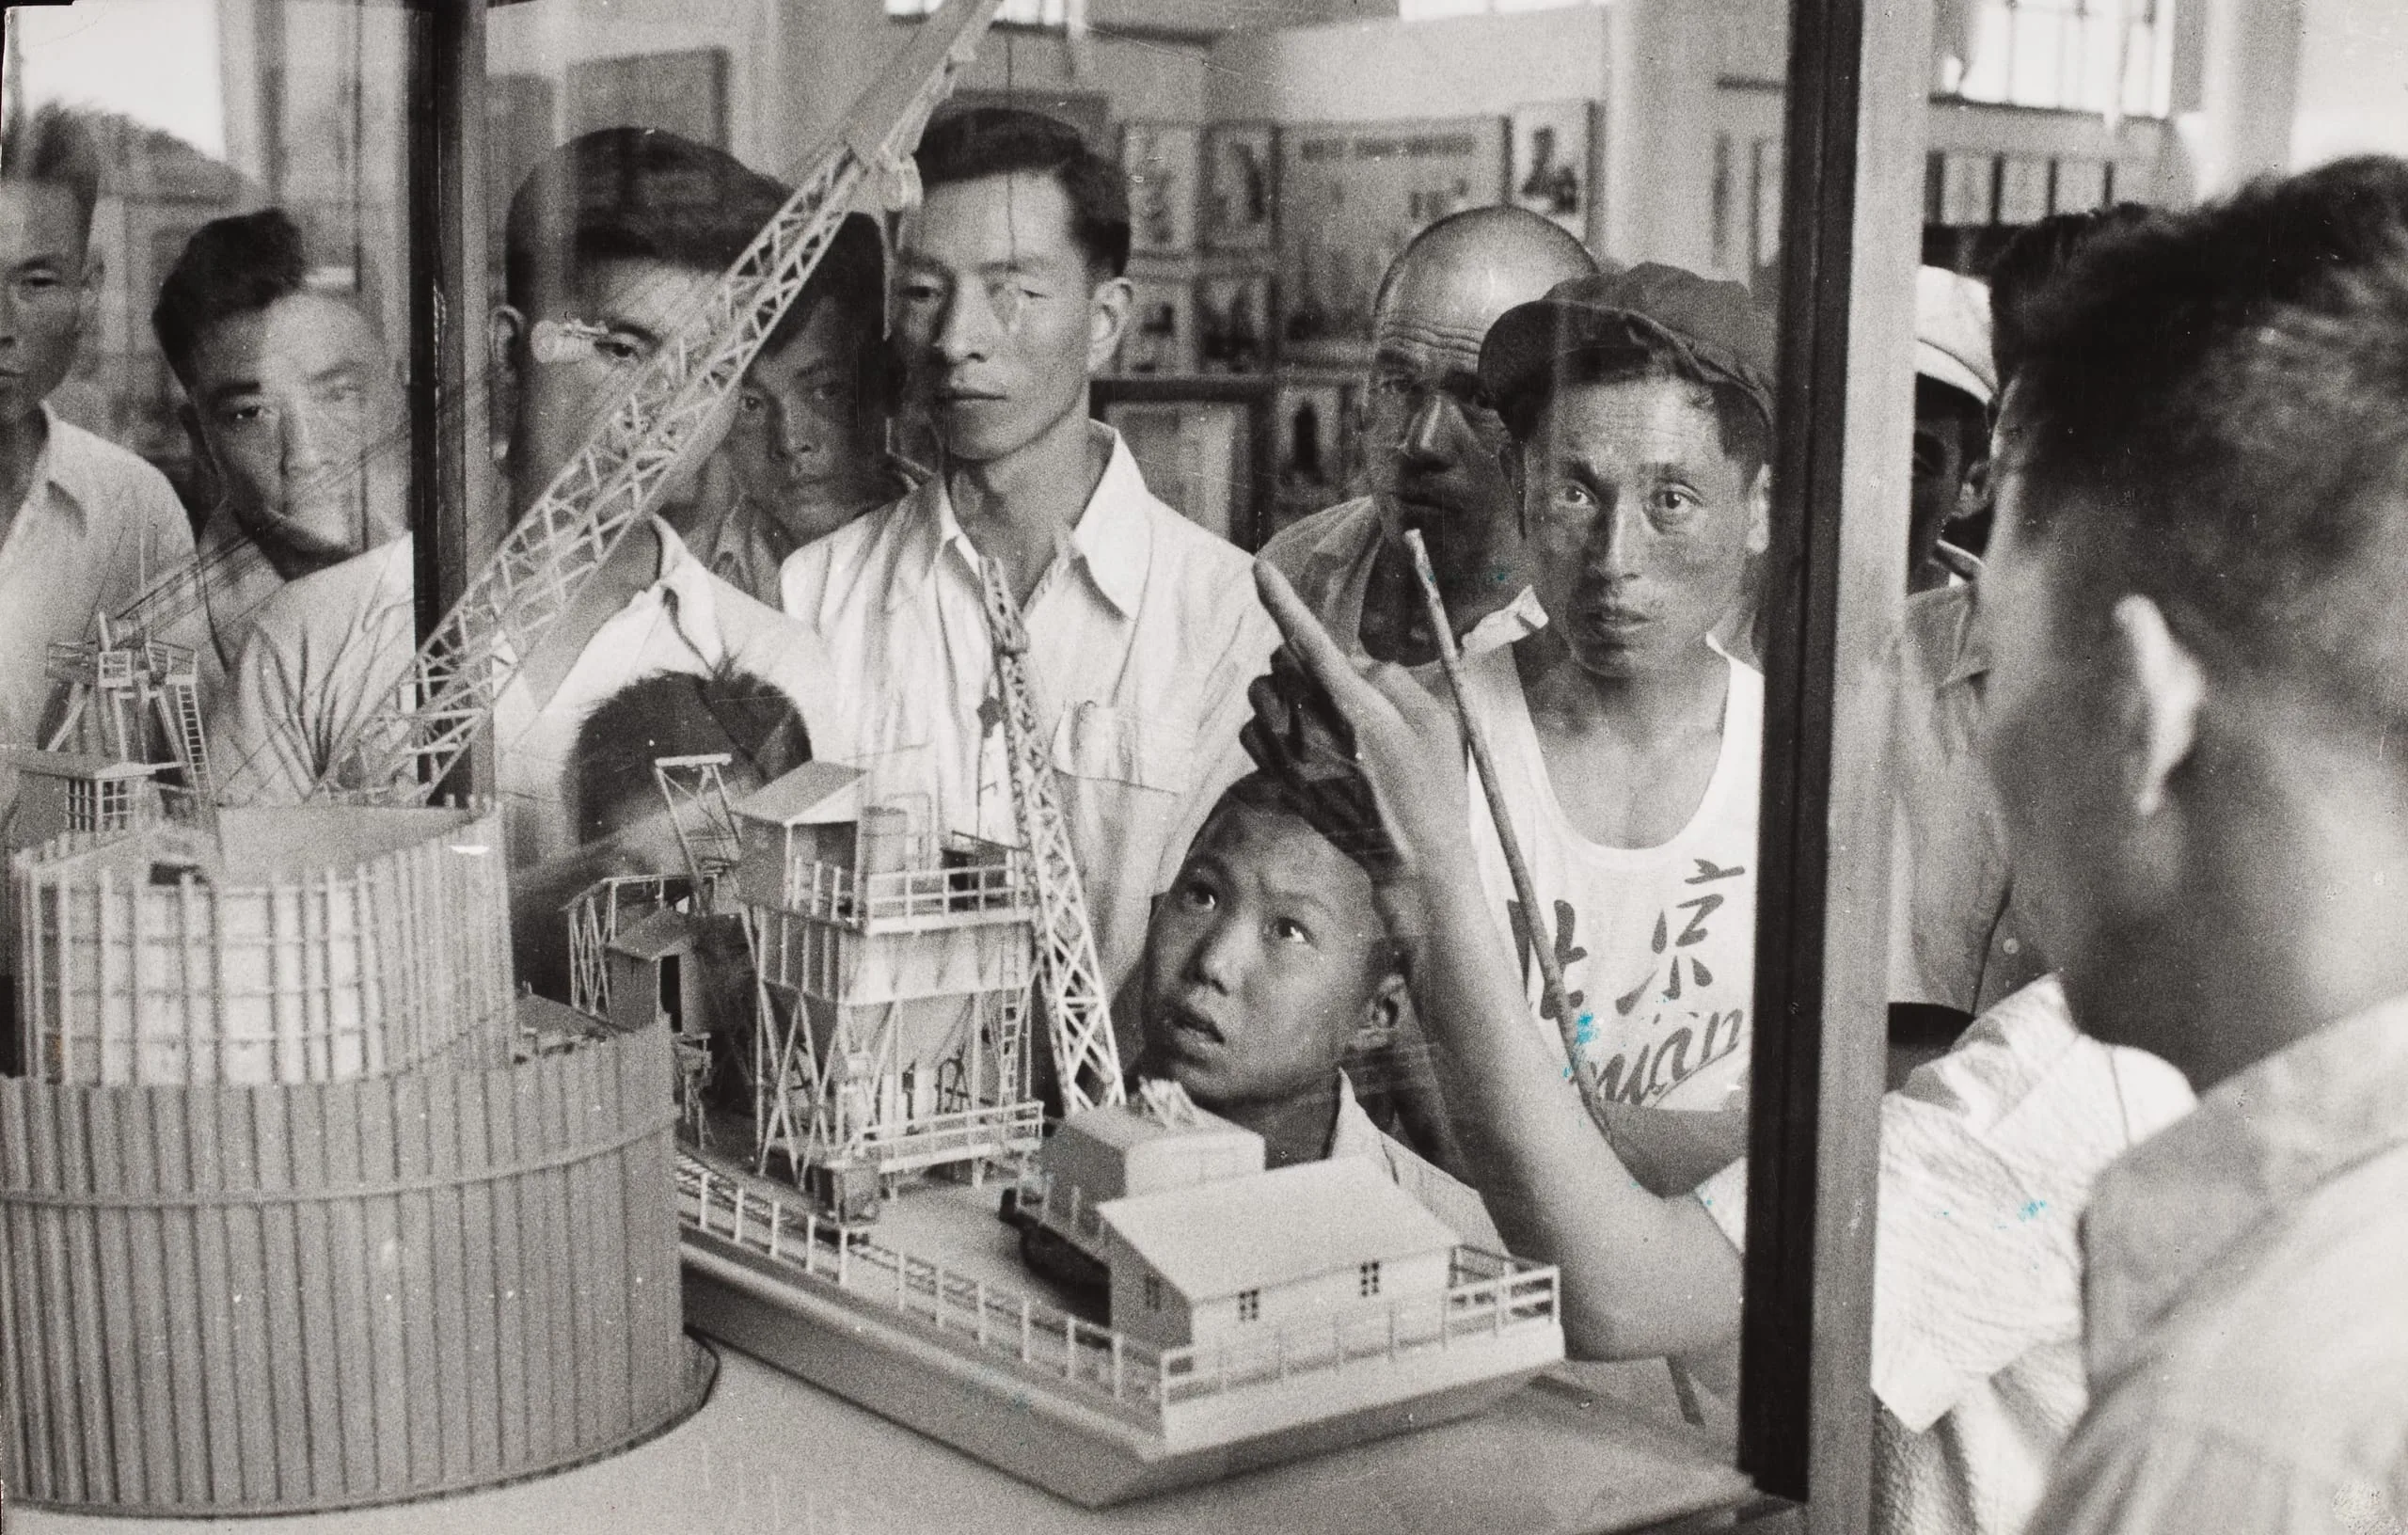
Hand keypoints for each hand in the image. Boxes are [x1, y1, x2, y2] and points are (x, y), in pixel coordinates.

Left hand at [1252, 562, 1476, 908]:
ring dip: (1283, 690)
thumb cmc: (1433, 783)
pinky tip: (1302, 740)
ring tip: (1322, 715)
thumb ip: (1386, 677)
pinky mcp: (1280, 781)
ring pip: (1261, 694)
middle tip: (1343, 687)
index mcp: (1355, 707)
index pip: (1309, 639)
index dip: (1282, 599)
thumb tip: (1349, 663)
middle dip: (1304, 659)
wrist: (1415, 858)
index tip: (1260, 569)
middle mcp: (1314, 729)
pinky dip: (1270, 724)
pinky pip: (1252, 731)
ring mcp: (1292, 758)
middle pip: (1281, 662)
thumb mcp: (1432, 718)